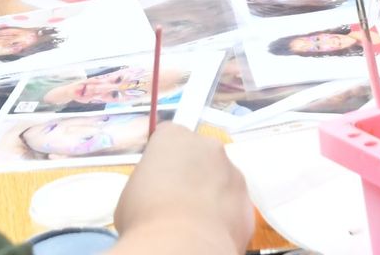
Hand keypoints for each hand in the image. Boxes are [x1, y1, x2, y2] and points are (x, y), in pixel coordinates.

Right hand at [116, 123, 253, 251]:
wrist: (183, 246)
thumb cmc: (146, 216)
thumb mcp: (131, 192)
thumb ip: (149, 182)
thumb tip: (156, 194)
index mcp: (174, 136)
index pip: (168, 136)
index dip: (163, 159)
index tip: (157, 178)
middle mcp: (208, 147)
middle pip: (200, 155)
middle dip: (192, 173)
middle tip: (176, 200)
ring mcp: (234, 173)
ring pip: (222, 180)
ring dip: (211, 194)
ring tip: (194, 222)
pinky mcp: (248, 203)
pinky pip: (234, 207)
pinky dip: (225, 218)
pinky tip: (209, 234)